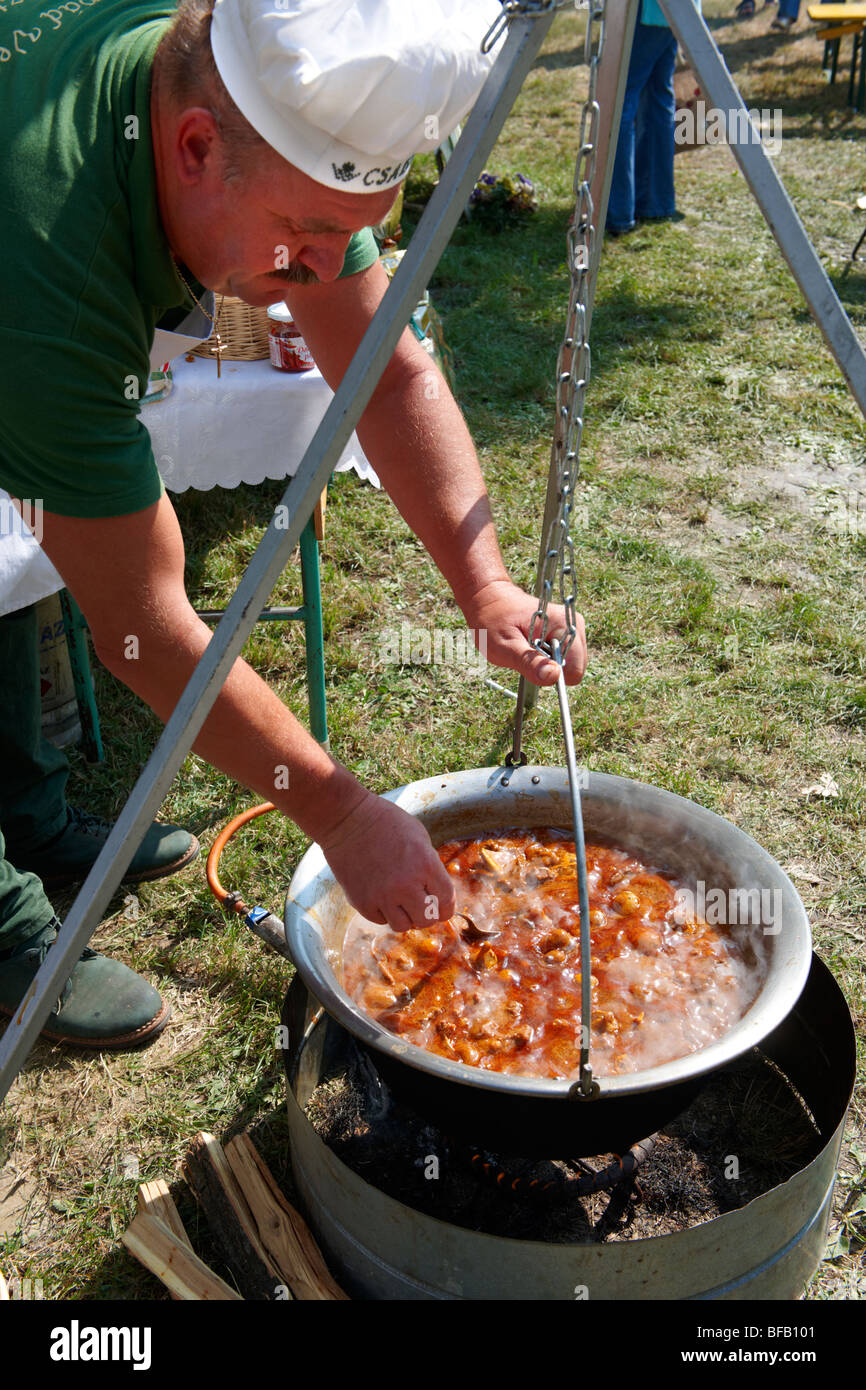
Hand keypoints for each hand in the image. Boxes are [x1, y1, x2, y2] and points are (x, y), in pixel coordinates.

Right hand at [319, 792, 455, 930]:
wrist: (347, 820)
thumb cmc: (386, 822)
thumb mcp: (419, 837)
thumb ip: (430, 865)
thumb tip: (435, 891)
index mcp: (425, 864)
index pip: (447, 902)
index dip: (446, 907)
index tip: (442, 906)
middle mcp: (405, 885)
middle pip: (427, 920)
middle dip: (426, 913)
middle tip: (420, 904)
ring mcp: (382, 896)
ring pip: (403, 926)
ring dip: (405, 916)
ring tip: (399, 901)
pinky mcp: (362, 902)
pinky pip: (380, 920)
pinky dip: (383, 912)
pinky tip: (380, 894)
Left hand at [461, 578, 586, 686]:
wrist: (487, 599)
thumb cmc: (492, 619)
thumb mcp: (505, 646)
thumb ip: (530, 662)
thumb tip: (553, 676)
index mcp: (563, 625)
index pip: (575, 669)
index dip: (553, 675)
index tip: (532, 664)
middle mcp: (573, 625)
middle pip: (574, 668)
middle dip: (549, 668)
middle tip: (525, 652)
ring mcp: (570, 628)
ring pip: (568, 664)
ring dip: (545, 663)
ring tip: (525, 646)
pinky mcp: (564, 632)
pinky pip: (562, 657)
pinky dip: (544, 658)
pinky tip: (529, 644)